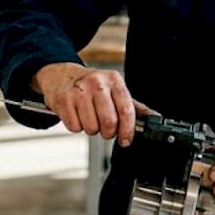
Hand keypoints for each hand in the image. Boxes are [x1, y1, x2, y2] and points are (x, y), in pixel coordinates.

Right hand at [31, 62, 154, 146]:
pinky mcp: (64, 100)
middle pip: (109, 123)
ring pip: (91, 128)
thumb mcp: (114, 89)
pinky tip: (77, 115)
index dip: (128, 130)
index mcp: (114, 80)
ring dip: (92, 129)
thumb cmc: (90, 86)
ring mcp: (79, 91)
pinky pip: (75, 128)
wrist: (60, 75)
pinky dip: (77, 127)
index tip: (126, 140)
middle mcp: (97, 83)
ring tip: (88, 117)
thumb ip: (133, 106)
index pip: (127, 110)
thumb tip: (154, 118)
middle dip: (108, 132)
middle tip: (105, 128)